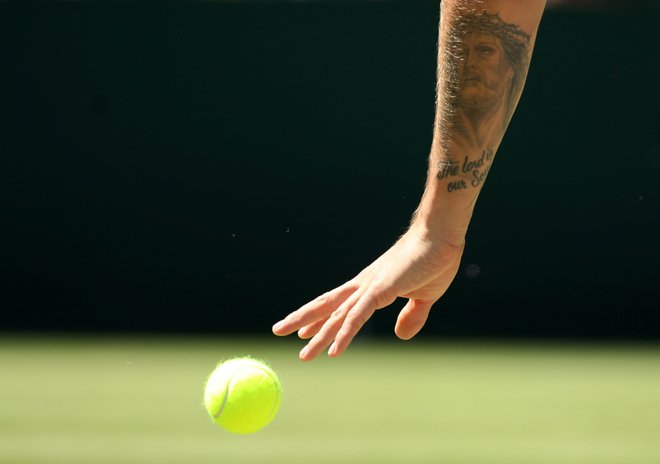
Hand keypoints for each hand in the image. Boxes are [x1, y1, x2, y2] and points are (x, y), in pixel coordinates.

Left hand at [272, 227, 463, 359]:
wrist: (441, 235)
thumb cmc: (434, 259)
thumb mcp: (424, 296)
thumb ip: (412, 316)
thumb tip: (402, 335)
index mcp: (372, 286)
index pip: (338, 304)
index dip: (319, 317)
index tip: (302, 329)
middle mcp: (363, 285)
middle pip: (326, 305)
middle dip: (302, 319)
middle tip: (278, 331)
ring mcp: (369, 287)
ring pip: (337, 315)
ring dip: (318, 336)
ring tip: (301, 354)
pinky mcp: (381, 290)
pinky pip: (357, 317)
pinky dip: (344, 334)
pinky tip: (333, 351)